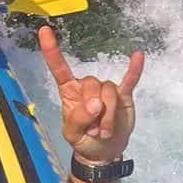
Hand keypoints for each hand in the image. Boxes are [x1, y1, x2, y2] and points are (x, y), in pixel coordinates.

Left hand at [38, 26, 143, 164]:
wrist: (104, 151)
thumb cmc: (83, 139)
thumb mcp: (72, 134)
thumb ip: (78, 118)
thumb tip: (94, 103)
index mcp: (69, 91)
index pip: (58, 67)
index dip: (51, 50)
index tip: (44, 30)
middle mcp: (87, 87)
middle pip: (92, 83)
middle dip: (94, 109)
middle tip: (94, 129)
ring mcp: (106, 90)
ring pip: (109, 92)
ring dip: (108, 116)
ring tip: (104, 131)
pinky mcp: (123, 95)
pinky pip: (129, 79)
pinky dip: (134, 69)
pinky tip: (138, 56)